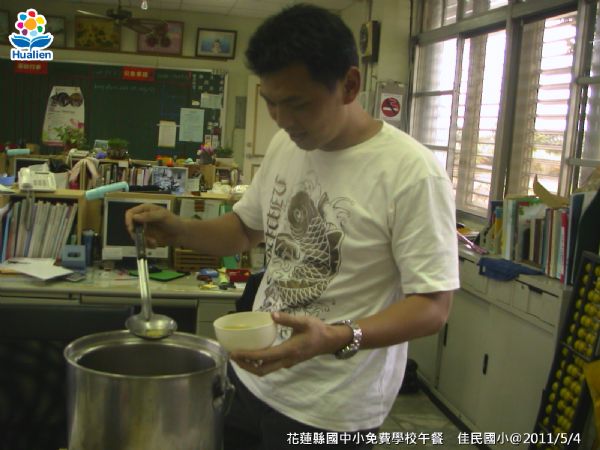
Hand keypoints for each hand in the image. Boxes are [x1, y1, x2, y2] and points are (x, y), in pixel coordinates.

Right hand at [124, 203, 183, 247]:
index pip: (130, 213)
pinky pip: (142, 242)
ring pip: (136, 235)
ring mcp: (145, 228)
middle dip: (137, 234)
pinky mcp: (148, 236)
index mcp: (145, 209)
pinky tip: (155, 245)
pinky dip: (147, 244)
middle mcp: (143, 218)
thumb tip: (134, 217)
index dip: (129, 221)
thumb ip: (149, 216)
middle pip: (131, 226)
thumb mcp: (163, 216)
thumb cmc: (174, 222)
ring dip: (143, 241)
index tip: (132, 229)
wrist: (182, 234)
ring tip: (154, 242)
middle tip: (144, 239)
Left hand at [230, 312, 350, 375]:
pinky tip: (253, 353)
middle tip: (233, 356)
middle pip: (262, 370)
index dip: (248, 356)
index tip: (235, 352)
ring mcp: (287, 363)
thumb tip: (272, 315)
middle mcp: (286, 360)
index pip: (264, 357)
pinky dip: (258, 363)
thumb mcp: (304, 321)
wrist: (330, 341)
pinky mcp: (288, 361)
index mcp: (289, 351)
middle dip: (245, 365)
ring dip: (251, 366)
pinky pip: (270, 366)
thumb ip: (288, 319)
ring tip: (239, 356)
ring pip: (265, 370)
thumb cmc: (317, 330)